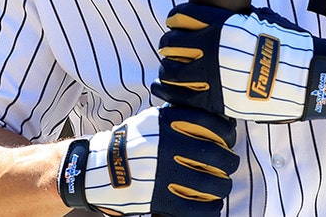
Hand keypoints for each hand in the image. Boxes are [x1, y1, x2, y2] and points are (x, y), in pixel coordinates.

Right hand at [58, 105, 237, 216]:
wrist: (96, 169)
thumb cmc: (130, 144)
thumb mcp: (150, 121)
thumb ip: (176, 117)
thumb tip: (210, 117)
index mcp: (166, 123)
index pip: (211, 124)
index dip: (227, 133)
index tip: (229, 139)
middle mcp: (166, 145)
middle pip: (217, 156)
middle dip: (229, 163)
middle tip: (229, 166)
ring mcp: (163, 173)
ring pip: (211, 184)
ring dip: (222, 187)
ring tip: (221, 187)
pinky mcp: (158, 198)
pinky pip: (197, 207)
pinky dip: (210, 208)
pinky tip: (212, 206)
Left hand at [152, 3, 325, 121]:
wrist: (305, 77)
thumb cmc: (287, 45)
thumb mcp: (261, 19)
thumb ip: (240, 17)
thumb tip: (228, 11)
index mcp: (222, 25)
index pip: (184, 15)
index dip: (174, 17)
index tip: (174, 21)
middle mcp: (213, 49)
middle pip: (172, 44)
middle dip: (168, 45)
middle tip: (171, 48)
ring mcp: (213, 76)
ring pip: (173, 72)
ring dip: (166, 69)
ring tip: (168, 70)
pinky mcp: (217, 100)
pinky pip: (183, 97)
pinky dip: (168, 92)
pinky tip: (162, 89)